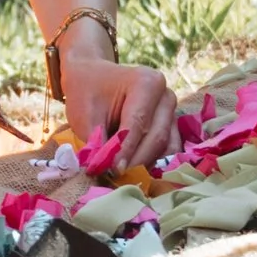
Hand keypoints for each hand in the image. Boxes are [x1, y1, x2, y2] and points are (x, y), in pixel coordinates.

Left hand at [61, 50, 178, 171]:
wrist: (93, 78)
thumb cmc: (88, 93)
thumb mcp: (85, 115)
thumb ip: (98, 142)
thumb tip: (106, 171)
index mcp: (146, 83)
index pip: (138, 124)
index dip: (125, 150)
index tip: (113, 170)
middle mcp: (166, 96)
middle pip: (156, 137)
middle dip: (136, 161)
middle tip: (116, 177)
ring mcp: (172, 111)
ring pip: (166, 147)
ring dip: (146, 165)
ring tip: (124, 177)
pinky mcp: (171, 126)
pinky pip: (169, 150)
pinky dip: (153, 163)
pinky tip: (135, 172)